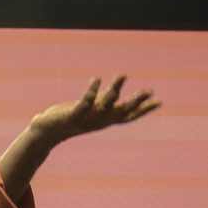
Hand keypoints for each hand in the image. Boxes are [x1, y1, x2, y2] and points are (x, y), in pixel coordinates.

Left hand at [29, 75, 158, 140]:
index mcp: (106, 120)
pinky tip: (97, 79)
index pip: (129, 115)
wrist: (48, 132)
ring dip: (114, 90)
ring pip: (105, 105)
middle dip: (136, 101)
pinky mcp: (73, 116)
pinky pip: (85, 103)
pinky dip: (92, 91)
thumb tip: (117, 95)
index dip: (144, 109)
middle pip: (122, 111)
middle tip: (149, 91)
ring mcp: (87, 119)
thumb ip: (104, 103)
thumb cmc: (72, 118)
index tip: (159, 101)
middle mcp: (99, 121)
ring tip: (122, 75)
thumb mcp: (92, 111)